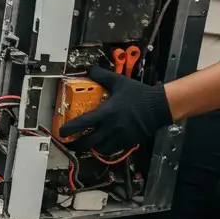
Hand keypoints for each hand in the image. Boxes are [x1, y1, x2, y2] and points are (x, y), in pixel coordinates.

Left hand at [58, 66, 174, 155]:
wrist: (158, 107)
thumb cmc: (138, 94)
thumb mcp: (118, 82)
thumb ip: (101, 76)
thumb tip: (88, 69)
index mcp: (105, 113)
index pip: (81, 124)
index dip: (68, 130)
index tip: (61, 132)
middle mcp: (110, 128)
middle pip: (88, 143)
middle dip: (76, 145)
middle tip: (71, 143)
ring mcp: (119, 137)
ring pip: (100, 149)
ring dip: (91, 147)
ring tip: (87, 143)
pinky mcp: (128, 142)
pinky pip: (112, 149)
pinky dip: (105, 148)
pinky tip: (104, 143)